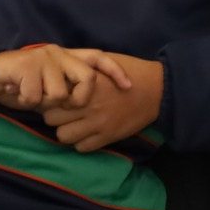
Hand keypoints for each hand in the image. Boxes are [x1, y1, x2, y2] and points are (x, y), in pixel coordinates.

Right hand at [0, 44, 132, 110]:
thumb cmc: (22, 84)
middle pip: (86, 77)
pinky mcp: (27, 65)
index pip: (98, 57)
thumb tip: (87, 106)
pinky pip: (35, 97)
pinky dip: (26, 102)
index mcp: (66, 55)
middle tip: (62, 103)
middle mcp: (58, 52)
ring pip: (59, 93)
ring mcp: (43, 57)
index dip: (115, 71)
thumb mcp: (48, 88)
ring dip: (43, 102)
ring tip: (29, 94)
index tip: (128, 86)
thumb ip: (66, 90)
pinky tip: (17, 92)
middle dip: (79, 98)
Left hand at [41, 55, 164, 152]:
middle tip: (63, 112)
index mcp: (87, 83)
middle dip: (55, 115)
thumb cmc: (131, 71)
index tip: (55, 98)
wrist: (158, 90)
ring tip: (75, 124)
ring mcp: (98, 123)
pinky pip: (82, 147)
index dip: (51, 98)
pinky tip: (88, 133)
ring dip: (66, 131)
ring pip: (63, 136)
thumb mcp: (105, 61)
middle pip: (52, 118)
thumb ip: (82, 68)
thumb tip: (60, 74)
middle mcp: (89, 104)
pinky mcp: (108, 136)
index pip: (53, 96)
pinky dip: (81, 142)